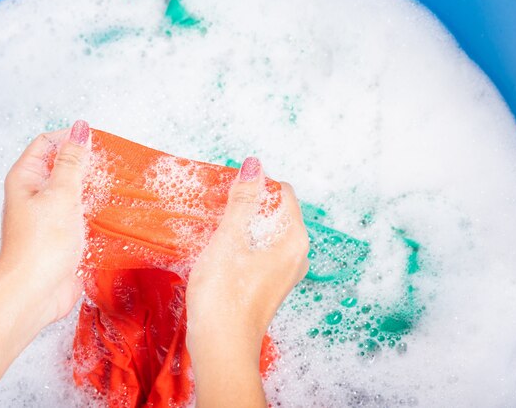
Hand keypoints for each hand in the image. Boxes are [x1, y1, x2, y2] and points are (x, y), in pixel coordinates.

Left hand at [0, 121, 91, 407]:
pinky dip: (97, 213)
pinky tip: (116, 214)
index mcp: (27, 179)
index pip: (47, 144)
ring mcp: (50, 217)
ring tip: (119, 189)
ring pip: (75, 193)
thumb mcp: (61, 194)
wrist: (35, 292)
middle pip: (63, 168)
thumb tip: (80, 128)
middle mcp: (36, 195)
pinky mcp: (64, 237)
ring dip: (95, 191)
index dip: (71, 139)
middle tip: (114, 166)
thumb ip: (73, 162)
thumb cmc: (42, 244)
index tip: (99, 144)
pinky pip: (82, 216)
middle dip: (88, 165)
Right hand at [186, 157, 308, 407]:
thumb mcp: (229, 239)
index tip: (230, 196)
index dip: (256, 188)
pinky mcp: (271, 285)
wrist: (221, 348)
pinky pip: (261, 251)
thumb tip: (255, 165)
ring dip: (243, 227)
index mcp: (294, 240)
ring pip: (266, 233)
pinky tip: (222, 254)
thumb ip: (242, 201)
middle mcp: (297, 255)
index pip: (283, 194)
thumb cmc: (223, 295)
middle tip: (220, 215)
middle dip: (249, 207)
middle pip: (275, 213)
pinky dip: (243, 245)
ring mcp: (285, 272)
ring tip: (218, 234)